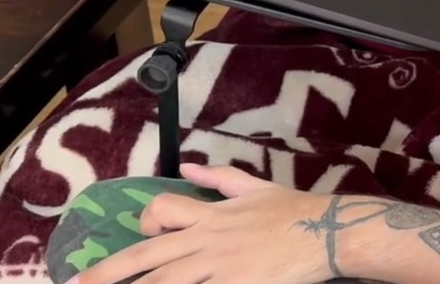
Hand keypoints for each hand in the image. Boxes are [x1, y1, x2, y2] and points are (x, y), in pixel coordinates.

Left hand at [72, 164, 336, 283]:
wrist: (329, 232)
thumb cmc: (294, 211)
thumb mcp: (256, 187)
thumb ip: (218, 179)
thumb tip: (187, 167)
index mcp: (211, 214)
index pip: (162, 211)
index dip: (144, 221)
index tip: (140, 231)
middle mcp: (208, 241)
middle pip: (148, 255)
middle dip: (109, 271)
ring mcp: (220, 268)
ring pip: (166, 282)